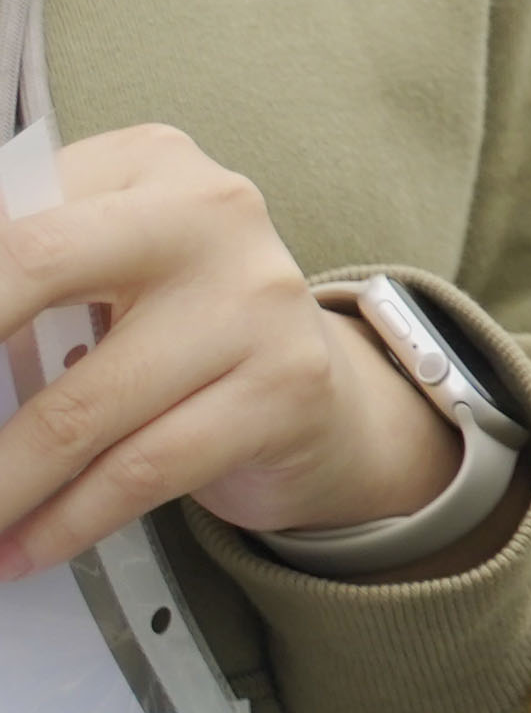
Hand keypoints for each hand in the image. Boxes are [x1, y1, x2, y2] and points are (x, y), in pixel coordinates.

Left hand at [0, 125, 467, 572]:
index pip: (5, 218)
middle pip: (36, 268)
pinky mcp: (284, 388)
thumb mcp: (101, 275)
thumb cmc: (176, 331)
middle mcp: (209, 214)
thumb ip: (21, 286)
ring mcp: (256, 300)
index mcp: (143, 165)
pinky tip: (21, 548)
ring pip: (78, 408)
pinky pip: (140, 470)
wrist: (318, 395)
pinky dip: (61, 523)